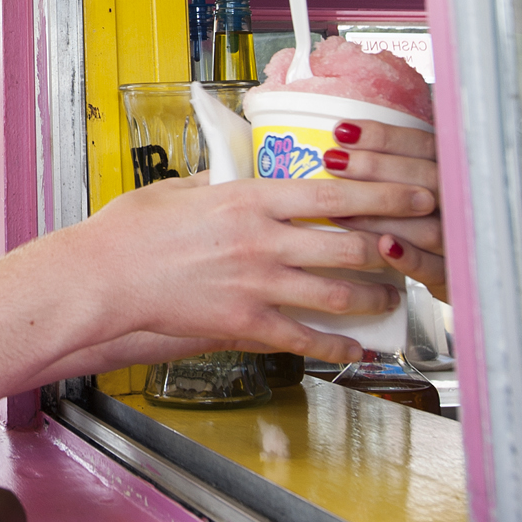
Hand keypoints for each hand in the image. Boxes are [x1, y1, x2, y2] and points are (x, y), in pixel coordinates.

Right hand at [66, 172, 438, 363]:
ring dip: (374, 296)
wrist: (104, 276)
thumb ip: (221, 180)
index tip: (416, 192)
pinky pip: (305, 339)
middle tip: (417, 247)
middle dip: (394, 247)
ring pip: (338, 292)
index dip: (385, 194)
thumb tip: (242, 171)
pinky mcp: (244, 323)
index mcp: (250, 197)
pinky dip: (339, 347)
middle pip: (350, 243)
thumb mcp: (182, 188)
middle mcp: (263, 240)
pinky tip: (358, 351)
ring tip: (393, 298)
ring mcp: (257, 284)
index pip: (336, 192)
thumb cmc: (132, 229)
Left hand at [324, 118, 446, 300]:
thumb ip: (391, 165)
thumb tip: (341, 138)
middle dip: (376, 168)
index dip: (384, 137)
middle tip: (334, 162)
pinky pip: (434, 267)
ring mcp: (460, 240)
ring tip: (339, 209)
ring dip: (381, 214)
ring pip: (427, 224)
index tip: (343, 132)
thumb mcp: (414, 184)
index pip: (424, 146)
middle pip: (427, 178)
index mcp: (454, 173)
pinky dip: (410, 256)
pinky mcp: (451, 276)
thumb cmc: (420, 221)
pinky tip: (384, 245)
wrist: (458, 273)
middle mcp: (463, 202)